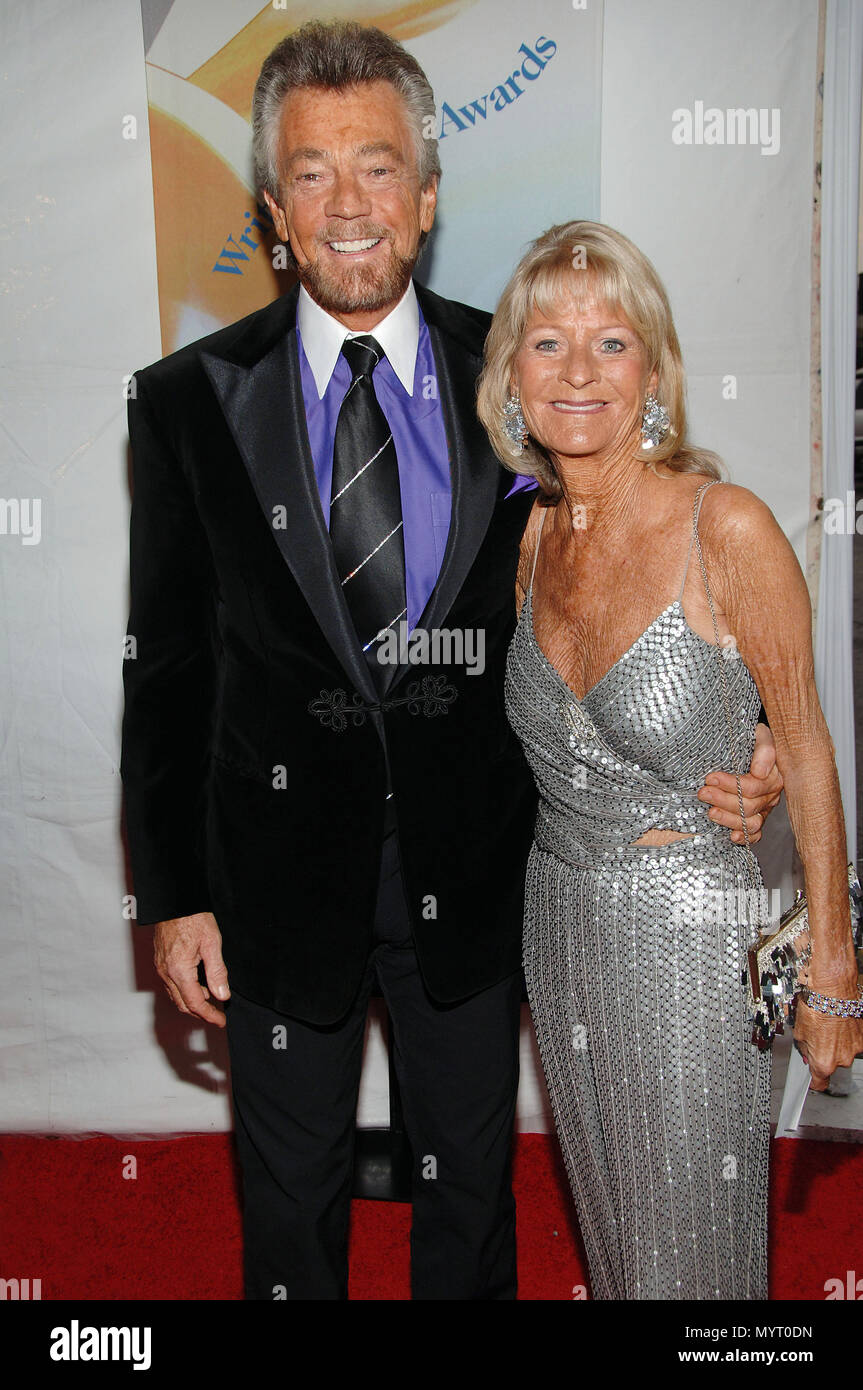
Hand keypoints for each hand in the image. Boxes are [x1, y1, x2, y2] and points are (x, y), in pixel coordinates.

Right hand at [154, 911, 229, 1027]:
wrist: (174, 901)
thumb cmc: (193, 917)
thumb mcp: (212, 943)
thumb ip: (217, 972)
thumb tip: (222, 996)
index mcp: (179, 970)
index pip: (195, 1003)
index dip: (209, 1015)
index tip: (221, 1021)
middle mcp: (166, 972)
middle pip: (183, 1004)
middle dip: (201, 1012)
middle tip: (218, 1014)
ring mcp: (161, 968)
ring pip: (176, 995)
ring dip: (193, 1001)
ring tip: (212, 997)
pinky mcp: (160, 962)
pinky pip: (171, 985)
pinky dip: (185, 990)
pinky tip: (198, 984)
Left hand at [698, 721, 782, 844]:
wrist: (751, 744)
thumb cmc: (753, 739)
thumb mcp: (760, 735)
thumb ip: (764, 749)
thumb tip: (760, 771)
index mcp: (774, 776)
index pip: (753, 786)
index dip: (731, 784)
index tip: (710, 777)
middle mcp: (771, 795)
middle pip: (750, 805)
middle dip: (723, 800)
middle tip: (703, 793)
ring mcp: (764, 808)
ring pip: (751, 822)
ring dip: (729, 819)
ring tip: (710, 813)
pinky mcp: (757, 818)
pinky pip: (755, 834)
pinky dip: (745, 837)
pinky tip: (732, 837)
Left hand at [794, 1000, 862, 1091]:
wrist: (833, 991)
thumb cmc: (815, 1008)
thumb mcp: (799, 1033)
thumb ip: (803, 1050)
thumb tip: (806, 1055)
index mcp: (823, 1062)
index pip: (819, 1084)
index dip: (814, 1081)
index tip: (812, 1079)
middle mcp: (842, 1060)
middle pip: (831, 1065)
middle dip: (824, 1054)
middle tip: (817, 1037)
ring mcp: (854, 1050)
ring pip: (843, 1053)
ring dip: (837, 1044)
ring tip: (829, 1027)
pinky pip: (852, 1042)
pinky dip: (847, 1036)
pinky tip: (839, 1024)